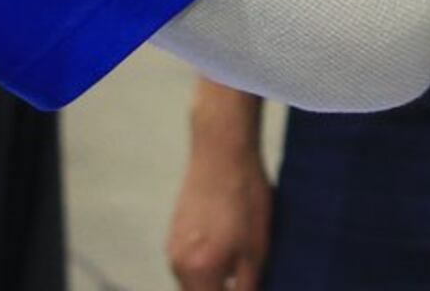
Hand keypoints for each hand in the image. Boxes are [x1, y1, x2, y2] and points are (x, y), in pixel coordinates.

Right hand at [166, 128, 272, 290]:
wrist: (223, 151)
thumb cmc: (244, 197)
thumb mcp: (257, 249)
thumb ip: (247, 286)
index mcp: (198, 271)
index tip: (247, 285)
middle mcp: (178, 263)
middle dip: (222, 289)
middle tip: (245, 275)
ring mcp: (172, 247)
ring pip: (193, 280)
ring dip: (213, 279)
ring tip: (239, 258)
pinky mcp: (174, 231)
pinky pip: (189, 261)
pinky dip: (206, 262)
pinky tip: (226, 242)